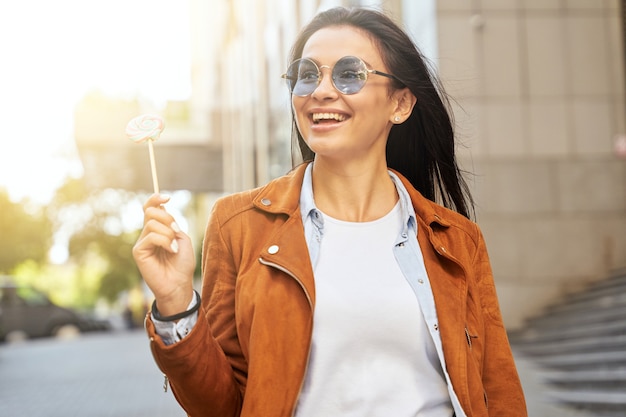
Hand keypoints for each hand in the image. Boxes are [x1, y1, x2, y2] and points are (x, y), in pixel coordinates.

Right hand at [132, 194, 195, 315]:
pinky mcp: (138, 252)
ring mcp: (142, 242)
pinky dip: (165, 241)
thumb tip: (162, 211)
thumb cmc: (182, 264)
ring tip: (174, 247)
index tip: (167, 198)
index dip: (155, 199)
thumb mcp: (182, 239)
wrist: (179, 283)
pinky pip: (151, 236)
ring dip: (168, 233)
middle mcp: (147, 234)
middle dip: (167, 218)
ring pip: (152, 224)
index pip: (150, 208)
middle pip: (149, 211)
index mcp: (158, 229)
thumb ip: (172, 224)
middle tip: (177, 230)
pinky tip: (171, 251)